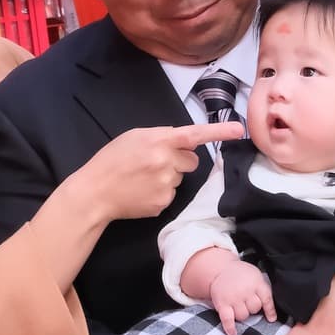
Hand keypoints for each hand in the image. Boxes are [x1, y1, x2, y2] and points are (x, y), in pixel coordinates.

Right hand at [70, 123, 242, 221]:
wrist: (95, 192)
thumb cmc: (111, 160)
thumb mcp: (134, 137)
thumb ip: (161, 136)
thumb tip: (182, 142)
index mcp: (158, 141)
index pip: (194, 134)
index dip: (219, 132)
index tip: (240, 130)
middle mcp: (166, 162)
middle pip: (192, 160)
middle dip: (179, 160)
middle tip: (155, 162)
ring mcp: (166, 185)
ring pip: (181, 178)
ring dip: (169, 176)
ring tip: (143, 177)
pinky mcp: (163, 204)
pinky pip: (172, 194)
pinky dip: (160, 192)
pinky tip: (142, 191)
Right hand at [207, 261, 276, 334]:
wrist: (221, 269)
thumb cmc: (241, 274)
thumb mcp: (256, 276)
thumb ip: (262, 289)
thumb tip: (271, 309)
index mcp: (256, 283)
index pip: (267, 299)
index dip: (270, 310)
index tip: (271, 319)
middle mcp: (245, 290)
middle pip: (254, 309)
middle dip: (252, 308)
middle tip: (247, 302)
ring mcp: (233, 298)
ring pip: (243, 316)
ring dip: (242, 314)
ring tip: (238, 307)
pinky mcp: (222, 304)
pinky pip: (227, 319)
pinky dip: (230, 328)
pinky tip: (233, 333)